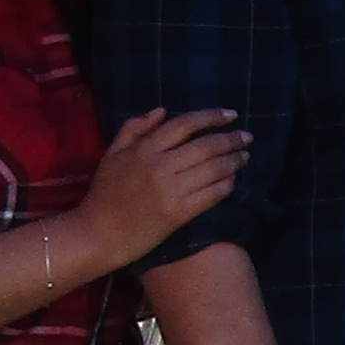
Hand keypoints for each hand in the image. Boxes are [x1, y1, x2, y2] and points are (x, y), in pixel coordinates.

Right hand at [74, 108, 248, 271]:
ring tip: (245, 157)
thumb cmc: (104, 194)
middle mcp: (159, 166)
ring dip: (234, 161)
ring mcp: (170, 190)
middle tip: (247, 137)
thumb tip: (163, 110)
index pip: (185, 124)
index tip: (232, 115)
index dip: (212, 116)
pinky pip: (211, 195)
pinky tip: (233, 181)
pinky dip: (227, 185)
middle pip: (205, 146)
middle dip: (231, 139)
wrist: (97, 234)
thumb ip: (134, 128)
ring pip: (213, 169)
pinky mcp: (178, 214)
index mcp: (144, 148)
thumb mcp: (112, 154)